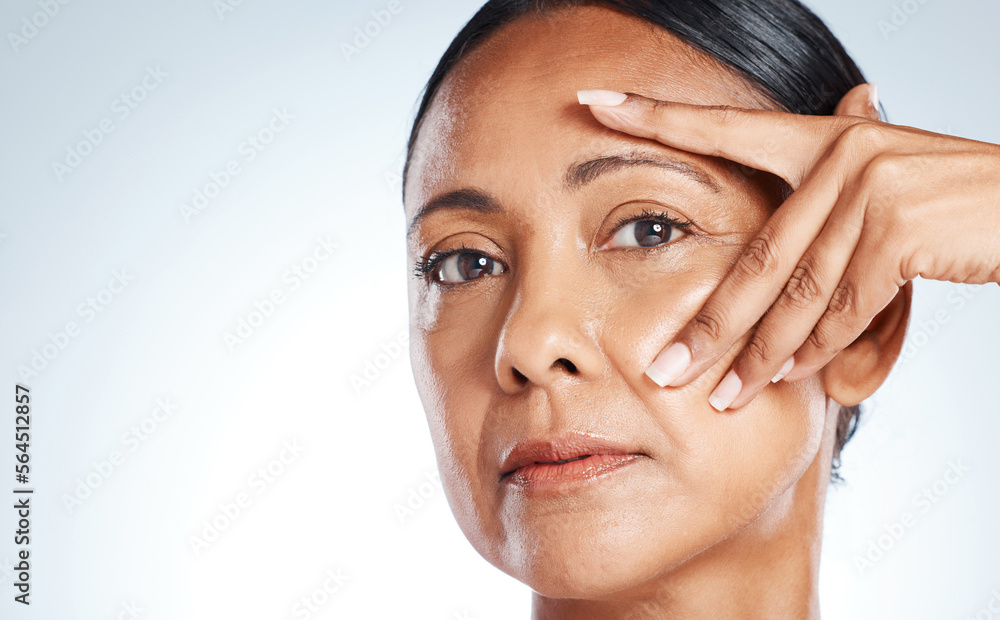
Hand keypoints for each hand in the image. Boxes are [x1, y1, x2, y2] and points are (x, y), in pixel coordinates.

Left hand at [578, 86, 999, 410]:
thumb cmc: (956, 206)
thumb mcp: (883, 198)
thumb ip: (827, 228)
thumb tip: (791, 325)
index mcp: (822, 138)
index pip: (724, 128)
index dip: (656, 115)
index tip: (595, 102)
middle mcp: (839, 153)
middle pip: (756, 254)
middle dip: (709, 321)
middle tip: (664, 366)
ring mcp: (869, 186)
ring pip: (797, 291)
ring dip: (759, 354)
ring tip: (724, 395)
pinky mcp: (899, 225)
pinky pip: (844, 304)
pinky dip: (816, 347)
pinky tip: (787, 377)